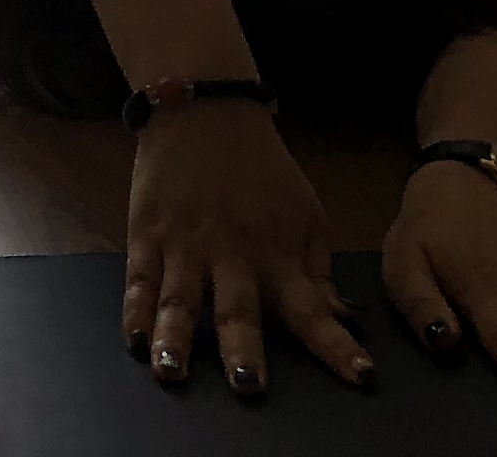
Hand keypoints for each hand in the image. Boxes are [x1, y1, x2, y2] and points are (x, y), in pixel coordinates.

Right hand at [120, 101, 375, 399]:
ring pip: (180, 299)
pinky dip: (134, 311)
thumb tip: (339, 319)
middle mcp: (233, 256)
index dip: (337, 346)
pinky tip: (135, 341)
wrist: (205, 110)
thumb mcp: (306, 213)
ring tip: (171, 372)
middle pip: (238, 310)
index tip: (362, 377)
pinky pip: (139, 279)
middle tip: (249, 385)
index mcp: (278, 255)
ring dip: (176, 337)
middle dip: (243, 349)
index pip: (313, 310)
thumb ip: (317, 270)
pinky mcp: (147, 234)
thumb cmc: (262, 170)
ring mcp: (185, 246)